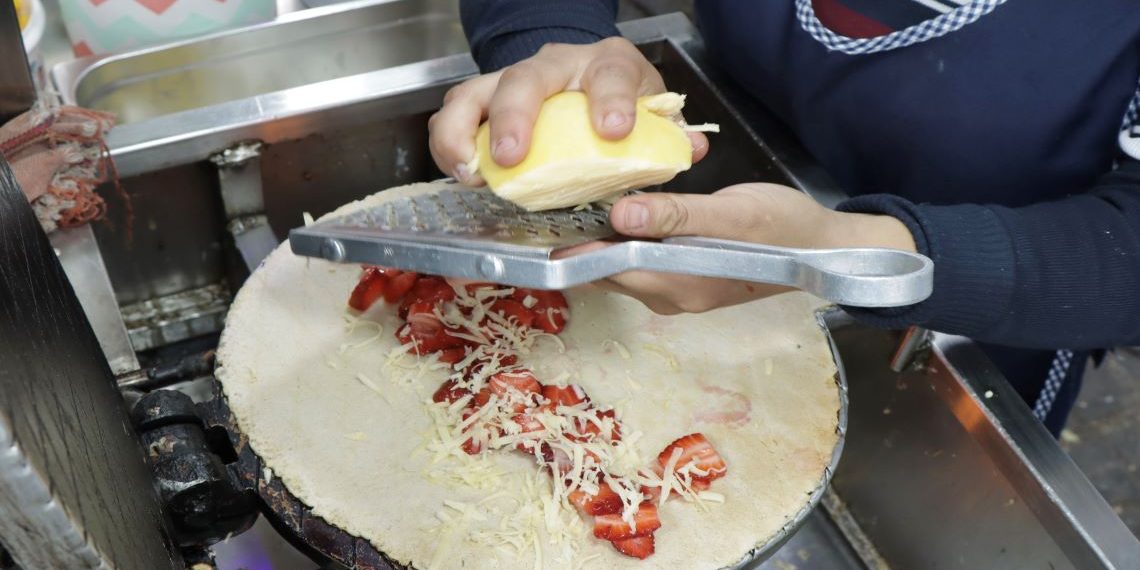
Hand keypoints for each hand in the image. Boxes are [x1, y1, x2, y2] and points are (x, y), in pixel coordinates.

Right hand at [428, 38, 708, 184]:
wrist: (588, 78)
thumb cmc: (621, 101)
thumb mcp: (653, 114)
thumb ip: (670, 133)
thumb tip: (693, 148)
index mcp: (608, 65)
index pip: (610, 73)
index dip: (611, 98)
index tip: (613, 129)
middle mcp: (556, 64)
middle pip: (526, 78)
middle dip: (517, 116)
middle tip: (513, 156)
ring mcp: (514, 81)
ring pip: (474, 91)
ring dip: (464, 131)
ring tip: (471, 171)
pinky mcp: (485, 102)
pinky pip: (455, 114)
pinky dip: (451, 144)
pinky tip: (461, 174)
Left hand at [576, 184, 916, 314]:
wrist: (825, 248)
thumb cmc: (781, 227)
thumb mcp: (729, 215)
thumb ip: (673, 216)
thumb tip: (618, 216)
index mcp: (677, 286)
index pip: (606, 271)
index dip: (570, 251)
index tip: (537, 226)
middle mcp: (671, 297)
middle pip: (607, 274)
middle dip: (577, 247)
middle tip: (548, 205)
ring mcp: (679, 293)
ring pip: (623, 270)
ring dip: (600, 245)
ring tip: (572, 205)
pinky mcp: (688, 281)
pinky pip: (643, 265)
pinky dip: (625, 244)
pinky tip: (618, 215)